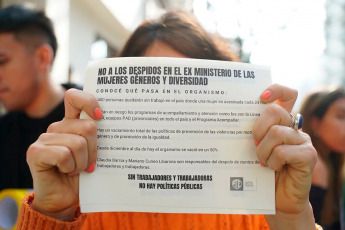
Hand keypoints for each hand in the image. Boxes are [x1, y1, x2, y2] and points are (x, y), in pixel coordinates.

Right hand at [27, 89, 101, 220]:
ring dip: (83, 162)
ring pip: (77, 143)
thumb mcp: (94, 152)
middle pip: (87, 127)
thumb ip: (98, 136)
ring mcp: (44, 138)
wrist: (65, 199)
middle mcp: (57, 127)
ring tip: (77, 169)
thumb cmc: (83, 174)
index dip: (89, 101)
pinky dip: (70, 167)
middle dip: (94, 149)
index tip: (100, 116)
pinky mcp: (36, 152)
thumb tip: (115, 122)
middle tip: (89, 163)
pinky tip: (66, 172)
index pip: (74, 97)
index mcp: (71, 123)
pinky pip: (64, 155)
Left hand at [253, 84, 316, 228]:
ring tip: (263, 162)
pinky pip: (284, 151)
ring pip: (277, 133)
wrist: (277, 200)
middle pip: (276, 111)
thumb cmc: (261, 172)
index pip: (287, 95)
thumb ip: (253, 133)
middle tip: (254, 143)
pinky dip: (274, 161)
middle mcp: (294, 127)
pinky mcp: (309, 156)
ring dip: (263, 151)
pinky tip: (274, 169)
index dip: (276, 90)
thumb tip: (235, 118)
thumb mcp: (254, 148)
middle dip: (258, 127)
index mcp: (281, 122)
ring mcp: (303, 141)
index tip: (260, 96)